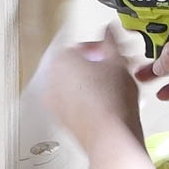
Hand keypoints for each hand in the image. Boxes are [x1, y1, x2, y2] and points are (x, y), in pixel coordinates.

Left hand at [38, 23, 142, 148]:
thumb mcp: (118, 61)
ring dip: (92, 80)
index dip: (100, 48)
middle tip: (114, 68)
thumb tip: (109, 30)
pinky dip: (85, 97)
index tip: (111, 53)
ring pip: (73, 83)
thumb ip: (111, 40)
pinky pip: (72, 100)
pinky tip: (104, 101)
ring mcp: (52, 100)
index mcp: (60, 59)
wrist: (111, 138)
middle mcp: (50, 79)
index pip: (79, 45)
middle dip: (96, 64)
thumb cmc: (112, 104)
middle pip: (75, 64)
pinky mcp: (59, 117)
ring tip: (112, 85)